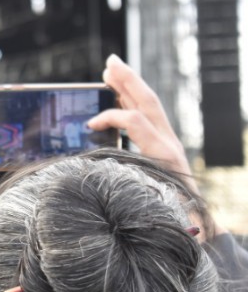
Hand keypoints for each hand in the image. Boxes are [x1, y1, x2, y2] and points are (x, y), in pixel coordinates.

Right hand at [87, 54, 224, 238]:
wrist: (201, 228)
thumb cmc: (173, 217)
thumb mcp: (149, 201)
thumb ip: (128, 183)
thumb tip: (97, 170)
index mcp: (163, 154)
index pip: (135, 121)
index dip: (110, 118)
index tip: (90, 125)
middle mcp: (169, 143)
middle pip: (147, 102)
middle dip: (128, 80)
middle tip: (110, 62)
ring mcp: (169, 143)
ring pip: (149, 106)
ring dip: (130, 86)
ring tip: (113, 70)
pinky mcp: (166, 148)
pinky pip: (149, 118)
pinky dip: (134, 103)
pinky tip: (122, 98)